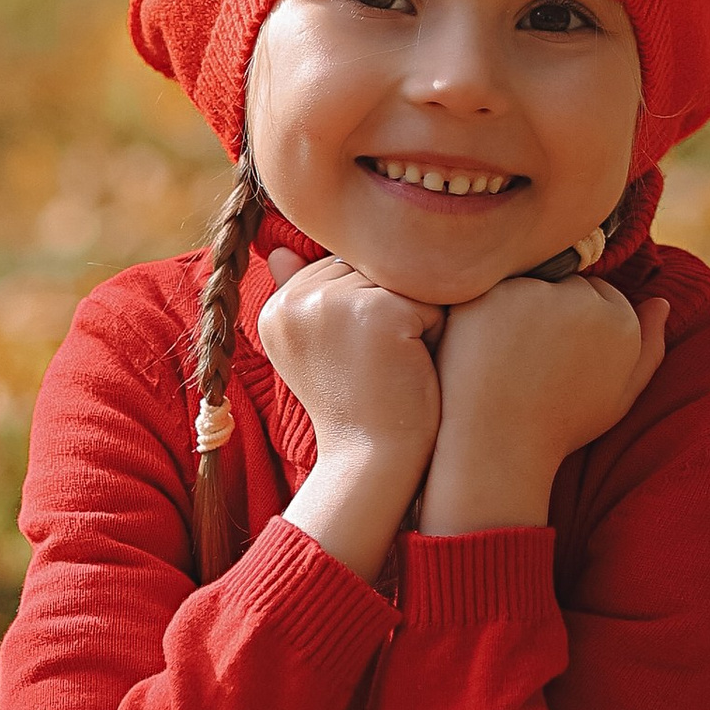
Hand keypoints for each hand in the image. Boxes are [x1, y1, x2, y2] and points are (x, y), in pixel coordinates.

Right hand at [258, 248, 443, 578]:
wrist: (371, 462)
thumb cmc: (356, 407)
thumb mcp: (316, 349)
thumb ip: (300, 296)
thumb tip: (275, 248)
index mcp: (276, 308)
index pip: (340, 270)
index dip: (365, 310)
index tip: (357, 360)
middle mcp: (296, 300)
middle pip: (371, 269)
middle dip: (391, 309)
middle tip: (380, 364)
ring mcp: (334, 304)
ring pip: (401, 280)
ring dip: (415, 319)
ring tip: (395, 364)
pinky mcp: (377, 313)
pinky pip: (428, 299)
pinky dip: (434, 332)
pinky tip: (412, 367)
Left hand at [418, 276, 668, 535]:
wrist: (500, 446)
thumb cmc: (561, 426)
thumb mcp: (620, 397)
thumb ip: (649, 347)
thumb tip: (659, 301)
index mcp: (622, 321)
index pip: (599, 293)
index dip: (574, 326)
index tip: (558, 359)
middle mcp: (584, 300)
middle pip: (564, 283)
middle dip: (548, 309)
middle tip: (529, 359)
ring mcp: (537, 294)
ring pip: (527, 282)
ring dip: (515, 307)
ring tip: (504, 357)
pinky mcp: (493, 295)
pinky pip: (487, 287)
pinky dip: (481, 312)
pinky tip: (480, 349)